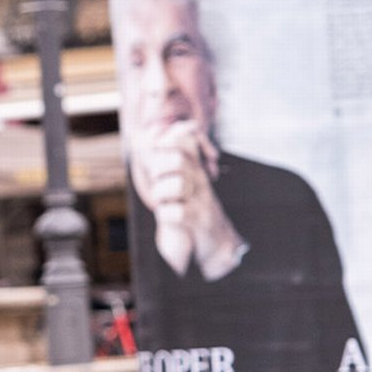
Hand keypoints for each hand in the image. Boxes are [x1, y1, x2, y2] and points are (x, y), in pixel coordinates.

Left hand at [135, 121, 241, 279]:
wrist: (215, 240)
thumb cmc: (191, 208)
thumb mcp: (181, 179)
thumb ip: (172, 157)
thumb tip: (163, 130)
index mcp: (193, 167)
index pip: (180, 141)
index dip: (162, 144)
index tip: (156, 156)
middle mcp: (200, 179)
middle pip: (176, 159)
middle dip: (157, 171)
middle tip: (158, 184)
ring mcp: (202, 199)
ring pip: (177, 185)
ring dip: (161, 195)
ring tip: (163, 202)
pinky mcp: (200, 220)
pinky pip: (177, 213)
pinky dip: (166, 216)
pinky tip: (168, 218)